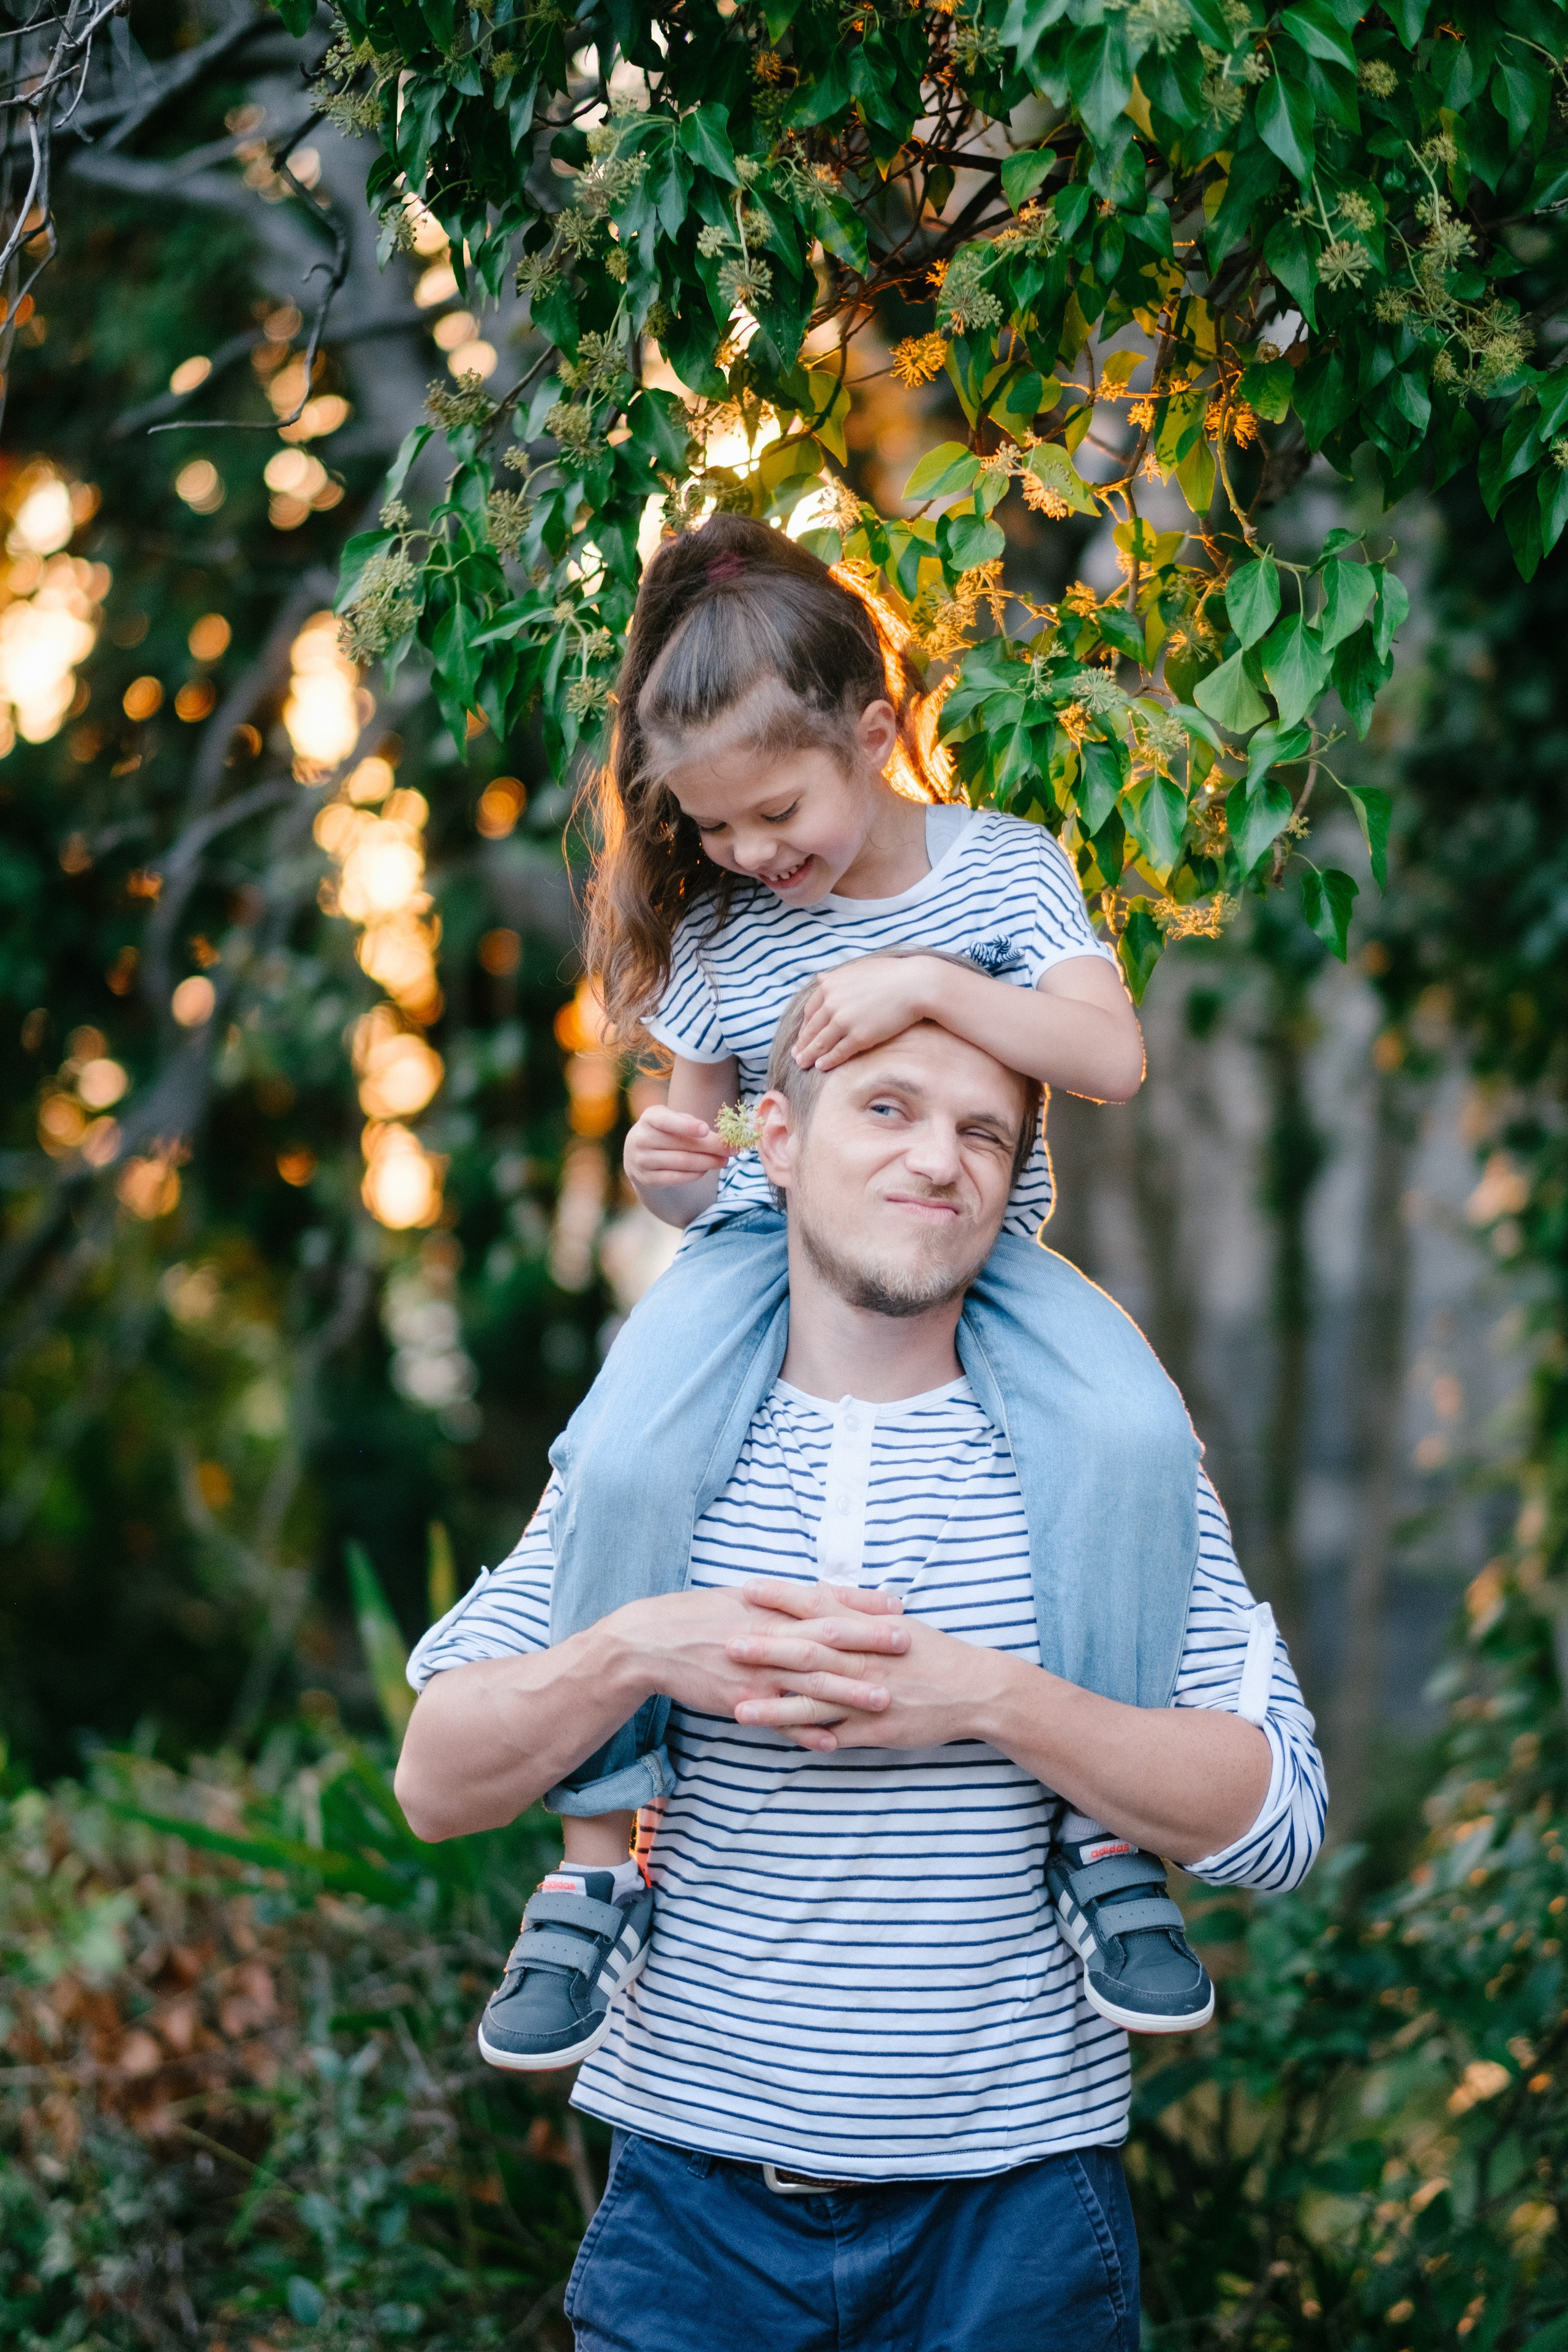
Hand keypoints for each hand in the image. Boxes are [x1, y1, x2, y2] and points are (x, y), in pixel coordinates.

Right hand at [611, 1584, 903, 1741]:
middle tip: (907, 1644)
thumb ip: (788, 1600)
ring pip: (809, 1683)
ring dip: (848, 1692)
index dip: (863, 1606)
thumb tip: (826, 1593)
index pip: (825, 1604)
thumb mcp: (745, 1599)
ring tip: (883, 1699)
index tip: (900, 1606)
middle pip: (826, 1639)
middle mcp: (768, 1637)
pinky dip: (806, 1731)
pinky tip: (832, 1743)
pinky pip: (779, 1720)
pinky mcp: (742, 1701)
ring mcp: (756, 1672)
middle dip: (868, 1642)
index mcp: (771, 1609)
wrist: (653, 1643)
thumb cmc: (703, 1617)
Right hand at [623, 1102, 730, 1191]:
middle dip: (711, 1147)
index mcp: (649, 1118)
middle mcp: (641, 1139)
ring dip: (708, 1162)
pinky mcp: (647, 1179)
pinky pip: (677, 1178)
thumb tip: (721, 1139)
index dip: (686, 1125)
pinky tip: (707, 1169)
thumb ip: (690, 1124)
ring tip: (724, 1160)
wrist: (636, 1152)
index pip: (666, 1121)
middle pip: (682, 1145)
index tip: (706, 1129)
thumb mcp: (671, 1119)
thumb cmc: (663, 1131)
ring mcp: (642, 1160)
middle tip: (732, 1149)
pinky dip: (695, 1174)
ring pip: (682, 1162)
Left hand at [730, 1589, 999, 1752]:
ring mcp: (868, 1699)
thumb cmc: (931, 1652)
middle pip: (809, 1653)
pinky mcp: (876, 1731)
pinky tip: (780, 1744)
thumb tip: (819, 1590)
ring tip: (738, 1709)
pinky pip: (838, 1736)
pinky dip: (810, 1740)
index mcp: (866, 1631)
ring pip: (815, 1703)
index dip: (782, 1598)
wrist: (974, 1690)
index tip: (747, 1589)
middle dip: (767, 1650)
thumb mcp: (893, 1622)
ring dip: (775, 1706)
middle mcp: (864, 1662)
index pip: (818, 1608)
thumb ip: (854, 1608)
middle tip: (727, 1644)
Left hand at [792, 958, 939, 1071]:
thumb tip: (819, 978)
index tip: (803, 1036)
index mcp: (830, 986)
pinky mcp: (859, 1036)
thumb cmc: (891, 974)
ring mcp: (844, 1021)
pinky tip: (822, 1067)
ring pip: (821, 1043)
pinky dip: (828, 1061)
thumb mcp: (858, 968)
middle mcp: (833, 1003)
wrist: (915, 984)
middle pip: (812, 1029)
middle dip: (803, 1044)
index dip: (805, 1026)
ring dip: (810, 1056)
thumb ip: (837, 976)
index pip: (810, 1011)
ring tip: (803, 1064)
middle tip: (797, 1055)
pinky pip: (838, 1052)